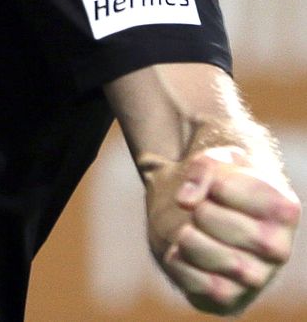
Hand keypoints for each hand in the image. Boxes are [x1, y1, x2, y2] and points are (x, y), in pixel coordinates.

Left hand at [160, 146, 300, 314]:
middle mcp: (278, 248)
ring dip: (186, 236)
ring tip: (190, 230)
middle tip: (203, 210)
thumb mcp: (217, 160)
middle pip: (215, 221)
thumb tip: (185, 200)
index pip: (225, 189)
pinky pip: (196, 283)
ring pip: (209, 256)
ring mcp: (257, 278)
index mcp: (284, 209)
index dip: (210, 182)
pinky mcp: (231, 300)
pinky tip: (183, 252)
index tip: (217, 184)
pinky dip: (178, 262)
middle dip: (198, 210)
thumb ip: (202, 167)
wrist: (215, 217)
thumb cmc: (224, 183)